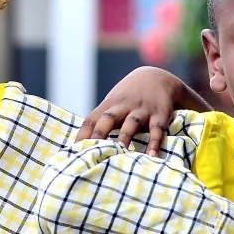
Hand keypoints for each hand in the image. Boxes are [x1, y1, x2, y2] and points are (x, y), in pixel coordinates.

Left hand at [79, 66, 207, 156]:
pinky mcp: (159, 115)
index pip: (92, 119)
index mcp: (109, 105)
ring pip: (131, 123)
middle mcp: (123, 107)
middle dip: (100, 133)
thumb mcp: (113, 104)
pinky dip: (154, 142)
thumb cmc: (128, 98)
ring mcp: (142, 110)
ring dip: (126, 136)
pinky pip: (157, 130)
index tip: (75, 148)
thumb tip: (81, 144)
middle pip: (109, 119)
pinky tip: (152, 156)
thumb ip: (100, 122)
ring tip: (121, 151)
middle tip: (93, 150)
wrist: (157, 77)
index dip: (83, 133)